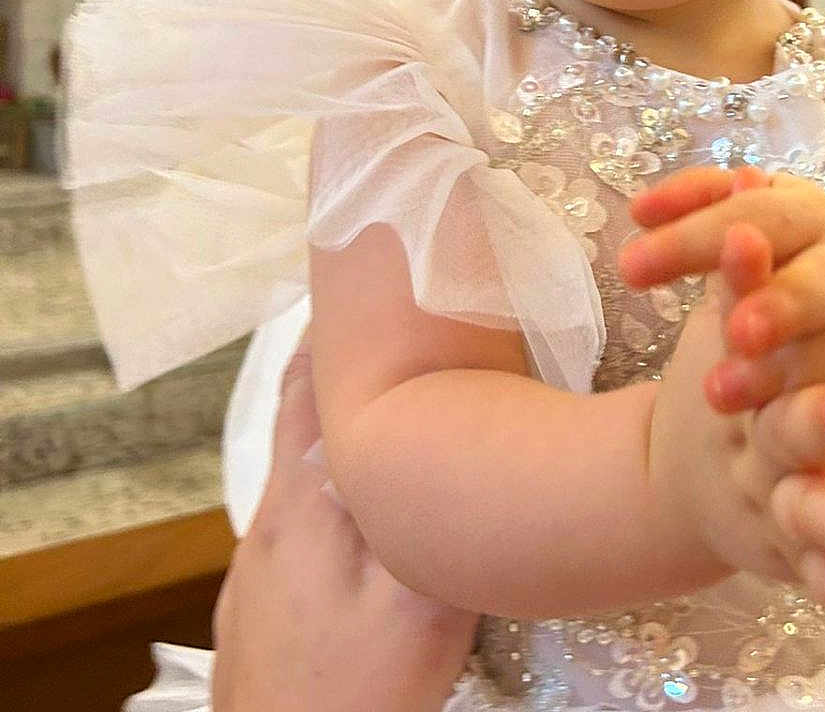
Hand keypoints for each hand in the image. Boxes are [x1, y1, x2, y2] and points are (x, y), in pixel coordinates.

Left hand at [212, 343, 476, 711]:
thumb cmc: (360, 689)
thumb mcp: (420, 605)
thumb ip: (427, 512)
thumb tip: (441, 426)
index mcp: (303, 501)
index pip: (310, 383)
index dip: (338, 326)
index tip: (379, 281)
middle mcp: (269, 519)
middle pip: (300, 415)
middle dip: (341, 363)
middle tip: (399, 327)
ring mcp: (255, 564)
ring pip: (301, 470)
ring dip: (341, 426)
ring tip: (401, 409)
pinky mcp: (256, 602)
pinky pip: (297, 516)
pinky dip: (330, 483)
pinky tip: (365, 506)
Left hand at [625, 168, 824, 486]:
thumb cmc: (793, 255)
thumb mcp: (753, 217)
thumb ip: (698, 204)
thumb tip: (640, 209)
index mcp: (813, 219)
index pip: (759, 217)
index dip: (696, 240)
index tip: (630, 268)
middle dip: (781, 302)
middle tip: (731, 332)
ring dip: (796, 372)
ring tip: (722, 394)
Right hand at [646, 217, 824, 641]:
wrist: (689, 483)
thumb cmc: (717, 383)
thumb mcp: (719, 325)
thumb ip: (736, 271)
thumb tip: (746, 193)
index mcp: (735, 391)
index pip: (753, 348)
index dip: (769, 312)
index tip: (773, 262)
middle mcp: (754, 457)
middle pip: (784, 439)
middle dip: (821, 418)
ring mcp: (780, 517)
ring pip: (819, 528)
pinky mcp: (808, 567)